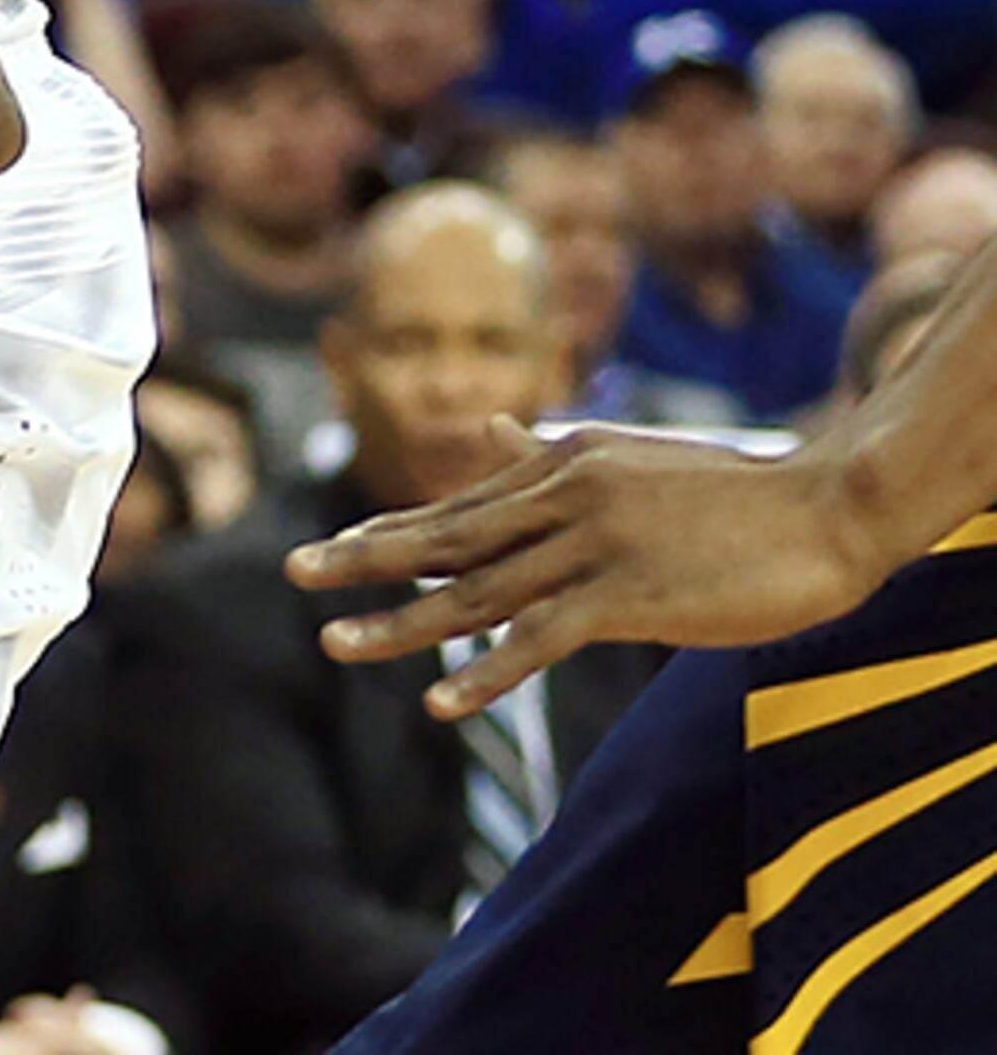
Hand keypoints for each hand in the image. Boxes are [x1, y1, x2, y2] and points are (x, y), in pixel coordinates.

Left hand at [287, 419, 895, 717]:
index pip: (462, 505)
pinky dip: (487, 670)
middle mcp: (565, 497)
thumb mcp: (632, 462)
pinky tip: (439, 701)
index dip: (393, 530)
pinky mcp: (630, 596)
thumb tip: (488, 425)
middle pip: (448, 537)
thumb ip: (553, 453)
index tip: (335, 549)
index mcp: (564, 462)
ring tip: (334, 640)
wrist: (830, 508)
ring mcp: (594, 545)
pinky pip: (541, 638)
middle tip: (294, 571)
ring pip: (478, 591)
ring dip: (402, 623)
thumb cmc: (738, 492)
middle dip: (367, 559)